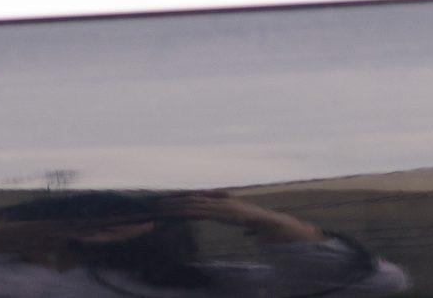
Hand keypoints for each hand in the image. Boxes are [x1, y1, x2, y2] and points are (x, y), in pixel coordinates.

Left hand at [162, 193, 322, 243]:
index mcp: (226, 204)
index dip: (184, 200)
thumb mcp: (253, 228)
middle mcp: (222, 201)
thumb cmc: (266, 228)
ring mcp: (223, 206)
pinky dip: (190, 210)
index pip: (200, 200)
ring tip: (161, 206)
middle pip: (193, 198)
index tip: (169, 201)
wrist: (277, 225)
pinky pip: (204, 211)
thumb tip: (248, 235)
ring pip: (195, 203)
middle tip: (156, 201)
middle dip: (174, 200)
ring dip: (177, 204)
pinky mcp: (224, 213)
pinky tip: (179, 212)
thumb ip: (248, 229)